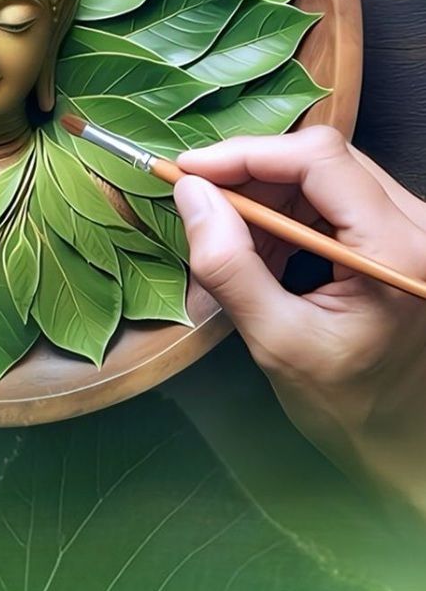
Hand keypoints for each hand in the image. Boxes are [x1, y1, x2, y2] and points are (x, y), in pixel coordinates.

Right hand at [174, 125, 425, 514]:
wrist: (400, 436)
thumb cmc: (346, 406)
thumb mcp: (276, 342)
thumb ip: (230, 266)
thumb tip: (191, 195)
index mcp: (396, 251)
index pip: (319, 161)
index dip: (247, 154)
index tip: (188, 171)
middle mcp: (417, 225)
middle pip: (324, 161)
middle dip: (252, 177)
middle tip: (198, 206)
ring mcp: (413, 229)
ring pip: (326, 176)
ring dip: (268, 199)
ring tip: (232, 244)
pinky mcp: (400, 236)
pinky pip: (337, 200)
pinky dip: (290, 217)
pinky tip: (265, 255)